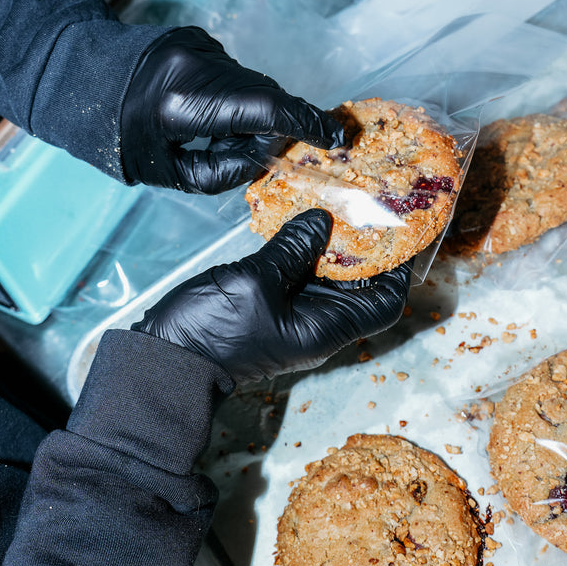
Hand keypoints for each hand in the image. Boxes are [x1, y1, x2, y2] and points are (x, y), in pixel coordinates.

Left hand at [120, 26, 346, 192]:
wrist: (77, 78)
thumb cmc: (116, 137)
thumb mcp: (167, 172)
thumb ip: (222, 171)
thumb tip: (262, 157)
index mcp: (185, 102)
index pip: (264, 109)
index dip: (305, 123)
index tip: (334, 138)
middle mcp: (197, 65)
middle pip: (263, 95)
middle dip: (272, 127)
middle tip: (254, 153)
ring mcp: (198, 45)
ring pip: (250, 83)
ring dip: (249, 112)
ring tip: (209, 134)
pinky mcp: (197, 38)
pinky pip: (233, 73)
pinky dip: (233, 97)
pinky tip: (201, 112)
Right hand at [132, 209, 410, 382]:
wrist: (168, 361)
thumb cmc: (214, 332)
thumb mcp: (255, 281)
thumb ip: (291, 249)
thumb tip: (323, 221)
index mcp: (325, 328)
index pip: (384, 303)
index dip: (399, 269)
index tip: (399, 229)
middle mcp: (318, 323)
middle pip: (360, 285)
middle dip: (368, 246)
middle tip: (367, 204)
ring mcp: (294, 315)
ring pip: (330, 277)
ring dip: (335, 244)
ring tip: (338, 203)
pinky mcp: (271, 305)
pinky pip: (301, 275)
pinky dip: (306, 249)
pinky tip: (300, 220)